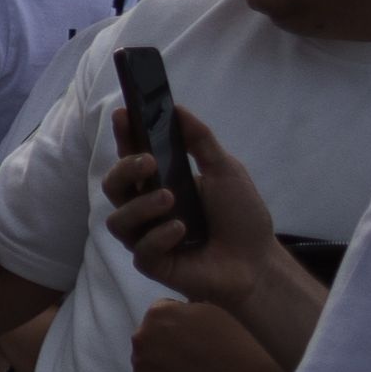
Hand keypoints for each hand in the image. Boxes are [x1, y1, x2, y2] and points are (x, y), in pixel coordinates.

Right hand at [104, 101, 289, 300]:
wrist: (257, 260)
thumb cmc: (241, 216)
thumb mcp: (225, 170)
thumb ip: (200, 141)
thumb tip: (177, 108)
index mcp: (161, 183)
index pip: (132, 157)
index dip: (124, 136)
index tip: (123, 115)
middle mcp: (147, 209)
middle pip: (113, 186)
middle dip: (124, 170)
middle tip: (149, 163)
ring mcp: (146, 236)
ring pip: (118, 220)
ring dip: (141, 206)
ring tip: (170, 200)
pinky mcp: (152, 263)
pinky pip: (140, 248)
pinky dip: (159, 236)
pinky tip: (181, 231)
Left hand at [129, 294, 299, 371]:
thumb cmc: (234, 344)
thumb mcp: (211, 310)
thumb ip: (184, 308)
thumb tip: (175, 311)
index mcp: (158, 313)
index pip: (160, 313)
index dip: (179, 323)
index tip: (195, 334)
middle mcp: (142, 338)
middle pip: (150, 336)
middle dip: (167, 342)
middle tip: (193, 353)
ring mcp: (141, 366)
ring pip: (148, 360)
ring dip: (163, 362)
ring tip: (192, 370)